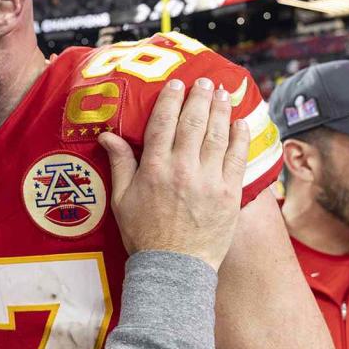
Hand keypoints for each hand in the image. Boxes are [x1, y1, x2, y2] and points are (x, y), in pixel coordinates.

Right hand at [97, 77, 250, 270]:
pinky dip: (240, 137)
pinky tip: (240, 122)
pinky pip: (238, 158)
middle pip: (193, 122)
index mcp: (154, 169)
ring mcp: (208, 181)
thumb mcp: (121, 200)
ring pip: (217, 135)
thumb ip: (120, 164)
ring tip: (222, 93)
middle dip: (199, 97)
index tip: (176, 85)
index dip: (170, 100)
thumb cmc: (143, 235)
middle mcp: (182, 169)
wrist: (173, 267)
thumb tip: (107, 135)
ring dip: (220, 110)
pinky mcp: (229, 194)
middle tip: (203, 81)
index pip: (163, 123)